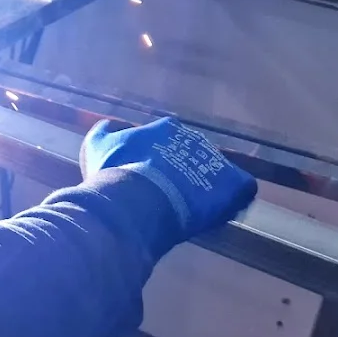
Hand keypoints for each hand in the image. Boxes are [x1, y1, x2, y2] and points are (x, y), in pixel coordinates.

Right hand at [80, 117, 256, 236]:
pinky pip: (241, 190)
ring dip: (208, 185)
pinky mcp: (232, 184)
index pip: (168, 136)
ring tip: (196, 206)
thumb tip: (108, 124)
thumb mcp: (96, 147)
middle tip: (172, 192)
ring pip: (216, 171)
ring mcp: (215, 161)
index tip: (152, 172)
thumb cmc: (115, 172)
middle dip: (184, 169)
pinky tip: (222, 212)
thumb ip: (104, 133)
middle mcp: (194, 138)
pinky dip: (235, 198)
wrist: (136, 199)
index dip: (160, 155)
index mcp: (166, 128)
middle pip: (194, 153)